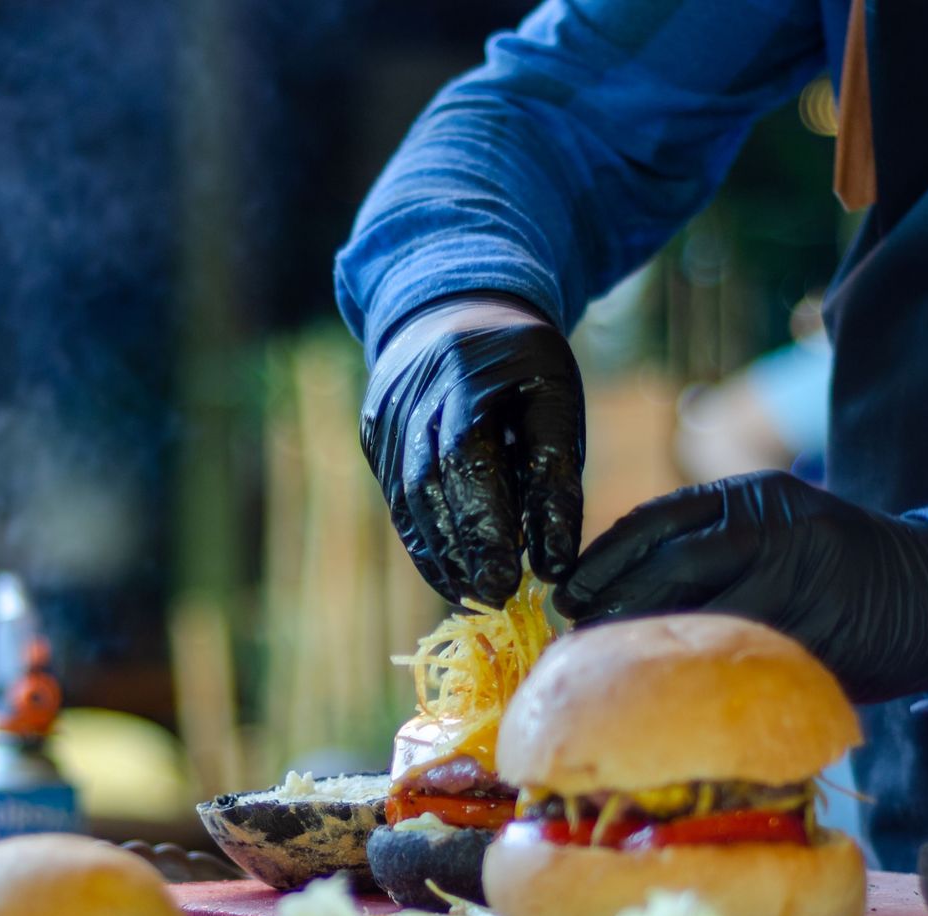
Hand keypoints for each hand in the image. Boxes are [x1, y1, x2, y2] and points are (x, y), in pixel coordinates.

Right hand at [361, 294, 585, 606]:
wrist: (454, 307)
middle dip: (462, 549)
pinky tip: (449, 572)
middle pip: (428, 486)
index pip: (466, 461)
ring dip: (439, 554)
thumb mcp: (554, 402)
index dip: (484, 527)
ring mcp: (383, 414)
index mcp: (464, 373)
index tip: (509, 580)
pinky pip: (395, 497)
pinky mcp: (372, 433)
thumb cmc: (520, 364)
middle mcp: (411, 393)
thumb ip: (555, 478)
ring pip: (406, 499)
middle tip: (495, 596)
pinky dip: (423, 539)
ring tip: (473, 593)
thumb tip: (554, 562)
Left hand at [552, 472, 927, 702]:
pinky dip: (698, 674)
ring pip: (700, 614)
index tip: (567, 590)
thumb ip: (706, 548)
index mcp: (754, 497)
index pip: (654, 520)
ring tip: (611, 664)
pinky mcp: (816, 632)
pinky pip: (740, 657)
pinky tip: (669, 689)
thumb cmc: (834, 571)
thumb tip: (610, 588)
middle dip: (613, 603)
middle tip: (577, 636)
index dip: (602, 559)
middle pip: (667, 565)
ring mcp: (799, 578)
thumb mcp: (774, 531)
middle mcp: (774, 526)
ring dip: (647, 642)